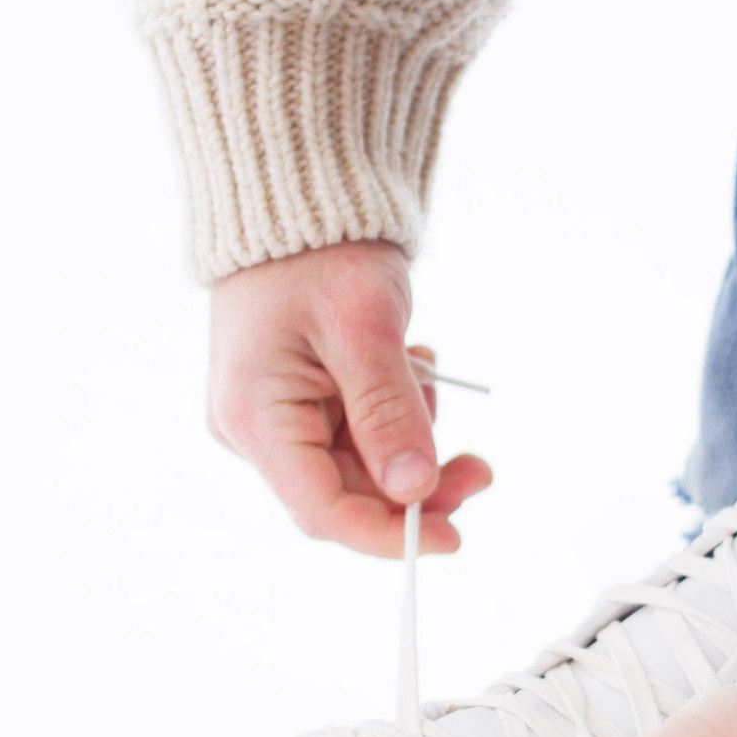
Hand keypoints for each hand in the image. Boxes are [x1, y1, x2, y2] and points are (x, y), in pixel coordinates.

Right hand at [207, 241, 491, 558]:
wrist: (294, 200)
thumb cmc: (318, 254)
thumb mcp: (364, 329)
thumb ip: (388, 412)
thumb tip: (416, 488)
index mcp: (256, 417)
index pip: (322, 510)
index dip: (388, 534)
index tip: (453, 536)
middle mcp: (255, 430)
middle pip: (345, 495)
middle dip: (416, 484)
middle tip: (481, 466)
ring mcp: (275, 418)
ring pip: (359, 468)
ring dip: (411, 437)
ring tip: (427, 372)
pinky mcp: (296, 402)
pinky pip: (356, 434)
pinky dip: (396, 411)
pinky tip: (409, 364)